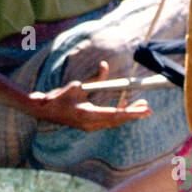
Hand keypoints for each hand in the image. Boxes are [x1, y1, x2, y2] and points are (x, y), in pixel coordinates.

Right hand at [28, 61, 153, 130]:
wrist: (43, 111)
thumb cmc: (58, 97)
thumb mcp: (77, 85)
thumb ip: (94, 78)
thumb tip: (104, 65)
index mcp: (88, 115)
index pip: (115, 115)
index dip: (132, 113)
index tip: (145, 110)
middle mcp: (91, 124)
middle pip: (118, 120)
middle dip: (134, 114)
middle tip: (148, 108)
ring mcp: (90, 127)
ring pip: (114, 122)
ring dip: (128, 114)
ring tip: (142, 106)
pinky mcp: (90, 125)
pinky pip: (108, 121)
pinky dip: (118, 114)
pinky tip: (124, 104)